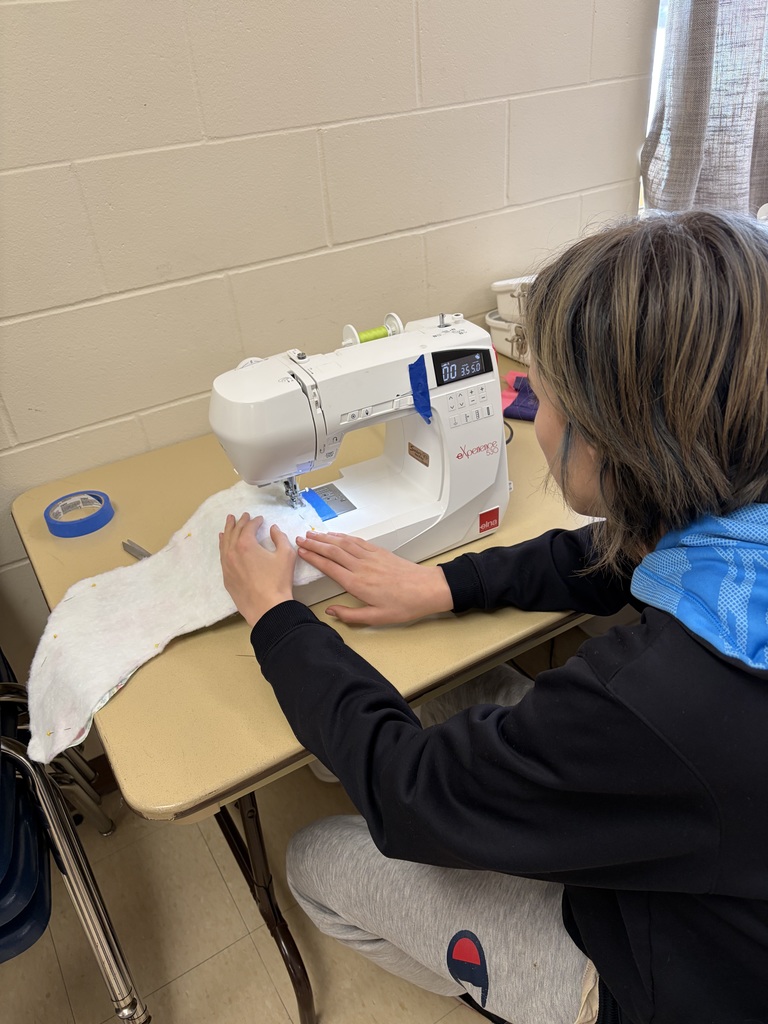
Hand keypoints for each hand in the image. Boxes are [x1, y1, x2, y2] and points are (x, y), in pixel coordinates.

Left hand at [219, 513, 296, 626]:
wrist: (267, 608)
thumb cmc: (278, 581)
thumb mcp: (286, 555)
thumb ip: (280, 537)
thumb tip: (273, 529)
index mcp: (246, 544)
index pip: (248, 527)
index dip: (255, 521)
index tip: (260, 519)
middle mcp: (232, 552)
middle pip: (233, 532)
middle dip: (238, 522)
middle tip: (241, 515)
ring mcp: (227, 565)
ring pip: (224, 543)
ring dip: (227, 531)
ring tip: (228, 523)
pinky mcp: (226, 577)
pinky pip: (222, 557)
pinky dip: (223, 546)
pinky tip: (223, 543)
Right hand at [295, 531, 452, 625]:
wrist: (427, 589)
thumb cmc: (404, 605)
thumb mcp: (376, 618)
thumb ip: (350, 615)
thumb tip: (330, 611)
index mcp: (357, 584)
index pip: (329, 567)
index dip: (313, 558)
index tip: (300, 552)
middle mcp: (361, 567)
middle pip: (333, 551)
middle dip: (314, 543)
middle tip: (300, 539)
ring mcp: (370, 557)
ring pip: (343, 543)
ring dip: (326, 537)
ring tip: (312, 533)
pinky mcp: (379, 552)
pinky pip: (357, 541)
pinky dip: (343, 537)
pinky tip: (336, 535)